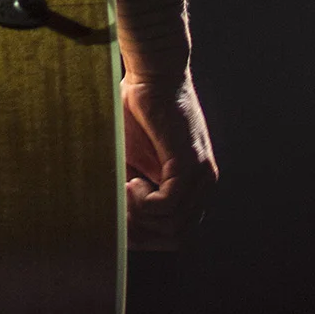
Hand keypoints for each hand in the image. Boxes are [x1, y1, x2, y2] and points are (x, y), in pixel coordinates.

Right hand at [122, 73, 216, 250]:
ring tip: (123, 187)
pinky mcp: (191, 165)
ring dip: (139, 216)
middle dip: (140, 233)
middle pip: (176, 239)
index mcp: (190, 189)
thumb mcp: (130, 161)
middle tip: (117, 208)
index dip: (144, 237)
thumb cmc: (135, 111)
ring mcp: (201, 178)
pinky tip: (130, 180)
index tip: (117, 219)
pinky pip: (168, 207)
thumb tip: (112, 224)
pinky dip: (142, 202)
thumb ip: (133, 191)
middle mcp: (202, 188)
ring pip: (172, 228)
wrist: (151, 74)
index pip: (175, 236)